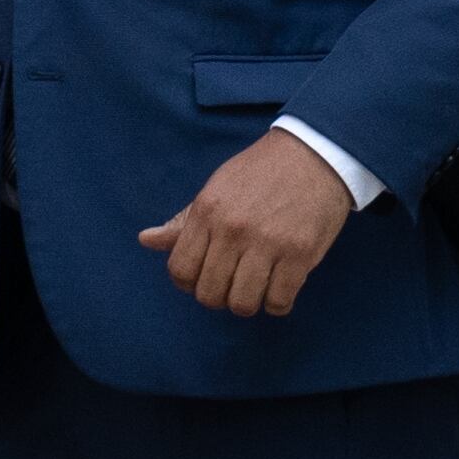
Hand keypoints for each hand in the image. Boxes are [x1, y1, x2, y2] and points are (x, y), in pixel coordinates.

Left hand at [138, 130, 355, 316]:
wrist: (313, 154)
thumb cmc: (259, 174)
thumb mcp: (215, 190)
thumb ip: (183, 221)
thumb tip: (145, 240)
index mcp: (206, 212)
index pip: (180, 269)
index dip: (187, 283)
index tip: (202, 278)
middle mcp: (233, 230)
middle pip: (209, 293)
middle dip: (217, 297)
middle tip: (230, 285)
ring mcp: (267, 243)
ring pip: (242, 304)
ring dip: (247, 303)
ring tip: (254, 288)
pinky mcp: (300, 254)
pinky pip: (278, 302)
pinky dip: (276, 305)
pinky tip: (278, 288)